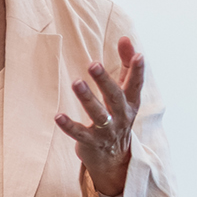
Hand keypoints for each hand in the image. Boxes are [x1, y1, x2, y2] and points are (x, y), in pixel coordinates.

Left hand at [53, 36, 143, 196]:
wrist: (114, 158)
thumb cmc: (118, 116)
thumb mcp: (126, 93)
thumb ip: (126, 65)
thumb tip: (125, 37)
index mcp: (130, 102)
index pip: (136, 85)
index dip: (138, 70)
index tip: (138, 55)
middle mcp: (121, 116)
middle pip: (114, 97)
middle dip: (104, 81)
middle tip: (93, 64)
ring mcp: (107, 131)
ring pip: (99, 114)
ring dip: (87, 98)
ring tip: (76, 83)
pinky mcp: (91, 142)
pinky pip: (80, 133)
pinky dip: (69, 125)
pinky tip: (58, 116)